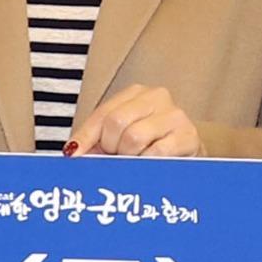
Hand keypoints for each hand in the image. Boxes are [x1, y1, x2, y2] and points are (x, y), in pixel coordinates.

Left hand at [68, 84, 202, 157]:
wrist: (189, 157)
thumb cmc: (151, 147)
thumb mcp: (120, 139)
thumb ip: (95, 142)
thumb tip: (71, 153)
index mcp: (135, 94)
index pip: (102, 114)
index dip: (85, 137)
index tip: (73, 157)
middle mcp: (156, 97)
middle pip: (116, 122)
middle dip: (111, 147)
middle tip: (118, 158)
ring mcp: (175, 115)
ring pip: (134, 137)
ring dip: (129, 157)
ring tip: (135, 161)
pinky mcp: (188, 136)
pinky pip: (155, 153)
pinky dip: (146, 164)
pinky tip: (149, 167)